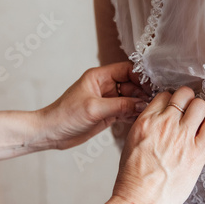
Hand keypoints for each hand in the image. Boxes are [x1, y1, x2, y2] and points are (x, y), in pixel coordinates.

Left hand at [35, 62, 150, 149]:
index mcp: (99, 77)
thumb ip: (120, 105)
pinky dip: (133, 115)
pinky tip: (140, 120)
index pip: (127, 70)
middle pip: (132, 85)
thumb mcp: (94, 109)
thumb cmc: (65, 116)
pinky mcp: (107, 114)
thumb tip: (142, 104)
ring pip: (130, 99)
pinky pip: (126, 111)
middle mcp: (105, 86)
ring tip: (149, 112)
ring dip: (139, 105)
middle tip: (153, 103)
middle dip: (142, 93)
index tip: (151, 87)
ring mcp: (107, 101)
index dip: (140, 77)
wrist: (51, 133)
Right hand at [113, 86, 204, 203]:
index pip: (164, 96)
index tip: (175, 109)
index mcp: (146, 122)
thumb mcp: (131, 144)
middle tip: (189, 112)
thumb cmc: (133, 180)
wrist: (141, 201)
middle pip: (184, 94)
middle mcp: (165, 124)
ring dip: (200, 112)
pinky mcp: (198, 152)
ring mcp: (183, 137)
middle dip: (188, 101)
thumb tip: (158, 124)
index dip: (171, 101)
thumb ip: (147, 129)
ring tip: (198, 124)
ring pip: (201, 105)